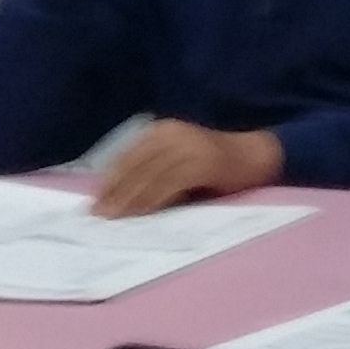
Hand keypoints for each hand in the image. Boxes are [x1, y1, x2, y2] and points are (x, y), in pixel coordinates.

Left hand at [94, 119, 279, 216]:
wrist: (255, 156)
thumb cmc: (213, 162)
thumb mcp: (178, 156)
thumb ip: (153, 168)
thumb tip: (117, 194)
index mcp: (163, 130)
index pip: (128, 157)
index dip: (109, 180)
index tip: (94, 201)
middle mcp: (173, 134)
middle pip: (135, 166)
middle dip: (114, 192)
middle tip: (97, 215)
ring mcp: (189, 147)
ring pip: (149, 176)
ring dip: (129, 199)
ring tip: (113, 218)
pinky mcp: (202, 163)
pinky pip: (170, 184)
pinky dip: (152, 199)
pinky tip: (141, 213)